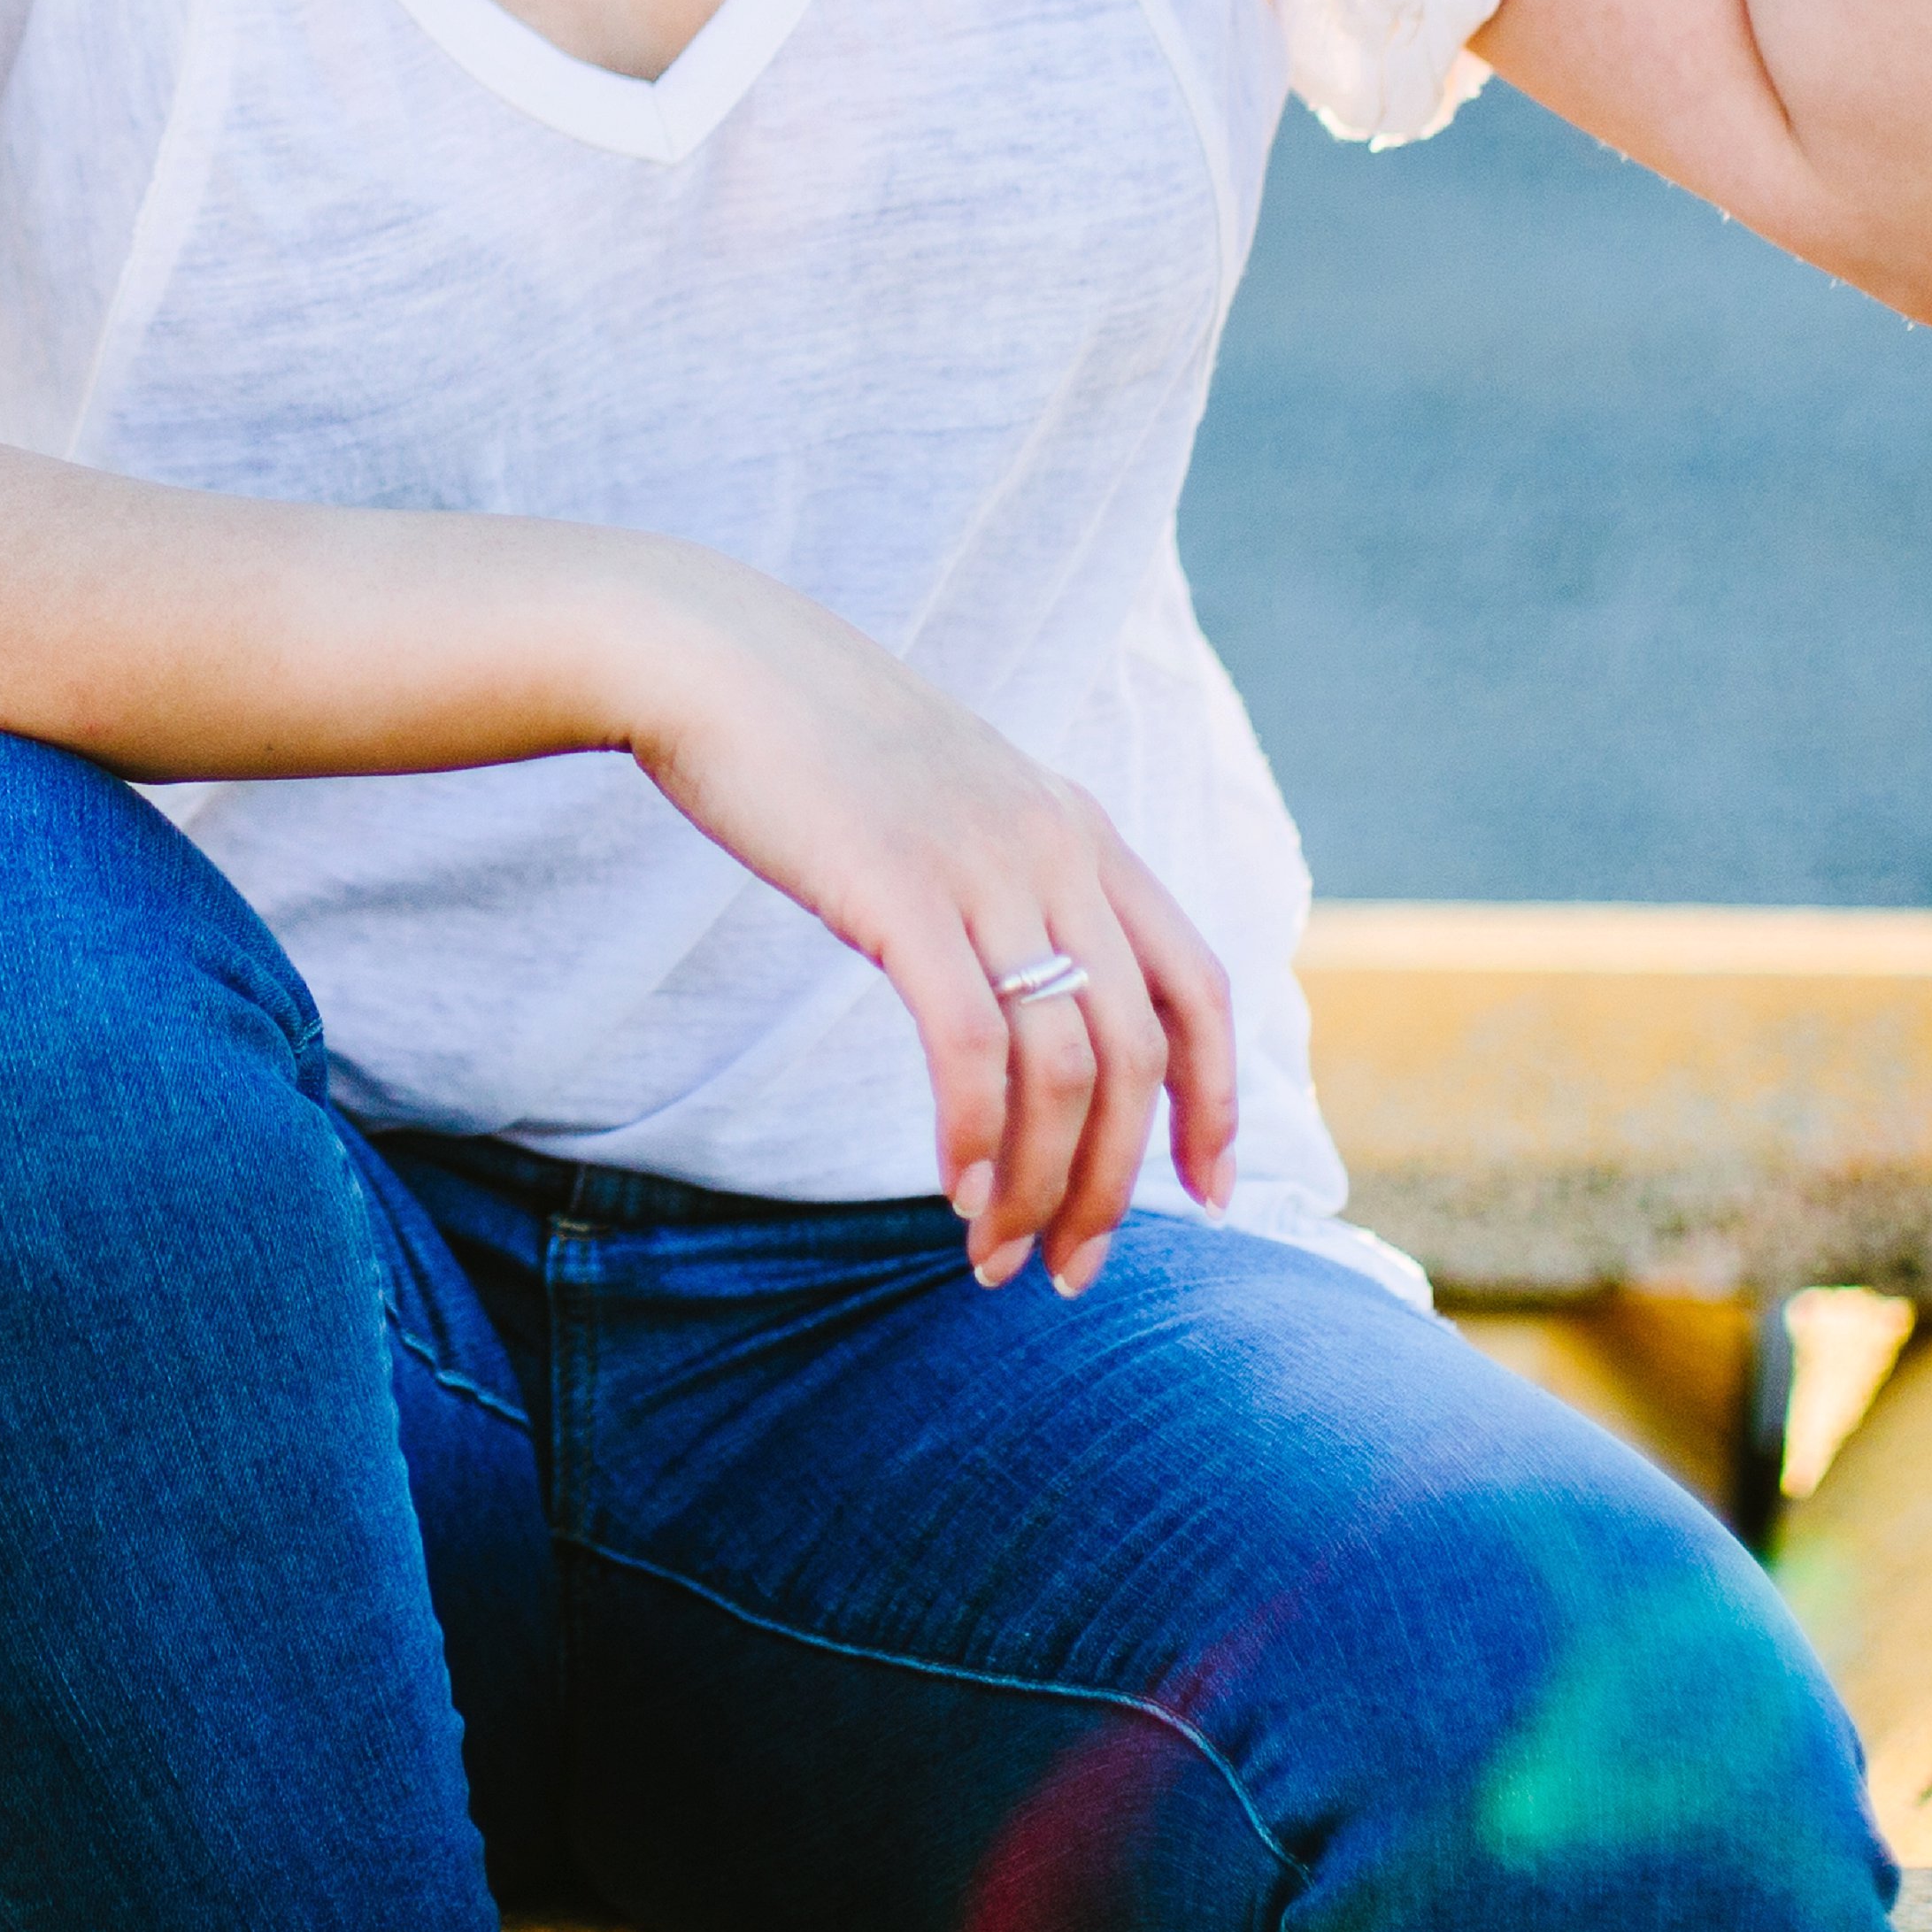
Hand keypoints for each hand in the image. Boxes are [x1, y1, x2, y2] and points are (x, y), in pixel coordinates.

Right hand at [615, 554, 1235, 1294]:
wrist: (717, 659)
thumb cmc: (818, 744)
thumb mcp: (954, 802)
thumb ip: (1008, 879)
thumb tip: (1029, 987)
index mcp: (1081, 829)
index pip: (1198, 988)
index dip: (1215, 1105)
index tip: (1210, 1199)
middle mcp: (1055, 848)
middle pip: (1137, 1053)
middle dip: (1116, 1183)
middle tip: (1069, 1271)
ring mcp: (983, 867)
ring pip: (1063, 1067)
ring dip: (1041, 1186)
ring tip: (994, 1256)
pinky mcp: (901, 892)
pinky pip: (970, 1045)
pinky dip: (976, 1137)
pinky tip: (956, 1191)